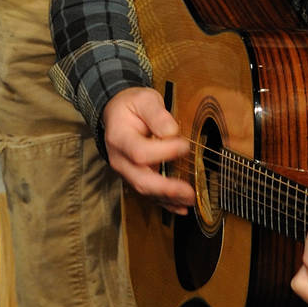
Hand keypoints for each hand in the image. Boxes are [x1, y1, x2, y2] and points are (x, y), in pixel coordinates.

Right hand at [102, 86, 194, 212]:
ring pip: (145, 190)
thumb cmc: (133, 106)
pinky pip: (148, 194)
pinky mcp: (135, 177)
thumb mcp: (145, 100)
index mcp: (120, 138)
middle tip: (190, 191)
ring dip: (168, 198)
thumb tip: (172, 132)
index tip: (184, 146)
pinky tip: (181, 207)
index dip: (164, 152)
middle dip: (166, 188)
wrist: (118, 114)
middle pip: (140, 180)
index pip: (140, 152)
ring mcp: (126, 171)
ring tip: (190, 200)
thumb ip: (157, 114)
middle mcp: (120, 159)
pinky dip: (165, 202)